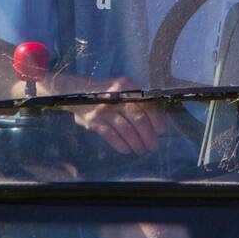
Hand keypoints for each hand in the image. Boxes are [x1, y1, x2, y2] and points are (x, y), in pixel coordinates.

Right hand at [50, 73, 170, 155]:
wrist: (77, 91)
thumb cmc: (107, 93)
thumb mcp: (123, 89)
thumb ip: (139, 100)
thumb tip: (158, 119)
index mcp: (127, 88)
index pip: (147, 105)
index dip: (157, 120)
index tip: (162, 131)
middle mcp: (116, 98)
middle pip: (138, 119)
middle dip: (148, 136)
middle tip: (153, 145)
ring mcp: (104, 109)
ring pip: (126, 130)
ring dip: (136, 143)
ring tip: (141, 149)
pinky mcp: (93, 121)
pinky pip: (111, 136)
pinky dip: (121, 145)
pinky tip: (127, 150)